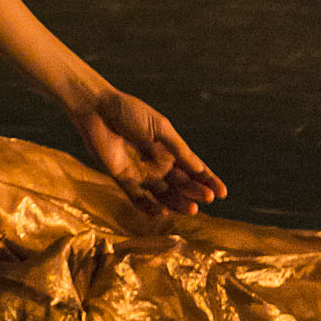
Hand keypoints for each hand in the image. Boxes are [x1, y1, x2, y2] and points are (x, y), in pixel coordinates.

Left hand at [66, 87, 226, 218]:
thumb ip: (178, 149)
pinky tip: (163, 212)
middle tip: (207, 198)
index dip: (208, 180)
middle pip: (181, 184)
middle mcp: (157, 164)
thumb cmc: (129, 112)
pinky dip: (150, 207)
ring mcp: (141, 173)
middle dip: (195, 192)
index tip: (222, 192)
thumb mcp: (160, 127)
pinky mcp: (122, 179)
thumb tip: (199, 169)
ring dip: (177, 203)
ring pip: (163, 194)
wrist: (97, 109)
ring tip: (191, 208)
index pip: (193, 169)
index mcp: (169, 150)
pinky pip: (138, 198)